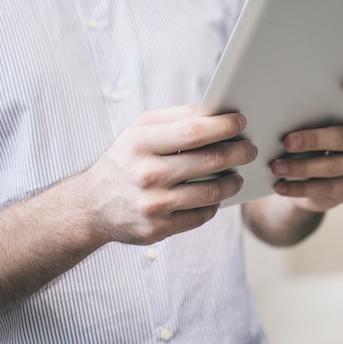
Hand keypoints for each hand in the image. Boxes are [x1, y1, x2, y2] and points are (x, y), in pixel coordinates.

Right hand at [81, 105, 256, 244]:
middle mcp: (147, 174)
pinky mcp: (158, 229)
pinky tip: (216, 196)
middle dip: (239, 153)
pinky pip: (201, 216)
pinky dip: (214, 205)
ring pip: (211, 192)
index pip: (192, 131)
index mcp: (141, 143)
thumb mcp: (139, 130)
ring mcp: (153, 204)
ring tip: (238, 176)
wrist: (91, 206)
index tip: (241, 121)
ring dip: (232, 182)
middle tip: (251, 149)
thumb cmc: (124, 160)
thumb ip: (174, 118)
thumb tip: (214, 114)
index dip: (223, 126)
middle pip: (209, 161)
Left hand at [269, 81, 342, 211]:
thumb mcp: (305, 130)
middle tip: (287, 142)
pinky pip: (326, 188)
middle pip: (342, 137)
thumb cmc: (304, 146)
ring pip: (333, 166)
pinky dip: (300, 188)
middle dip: (313, 140)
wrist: (308, 183)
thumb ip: (302, 121)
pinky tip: (281, 186)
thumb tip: (274, 117)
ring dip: (301, 167)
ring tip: (277, 168)